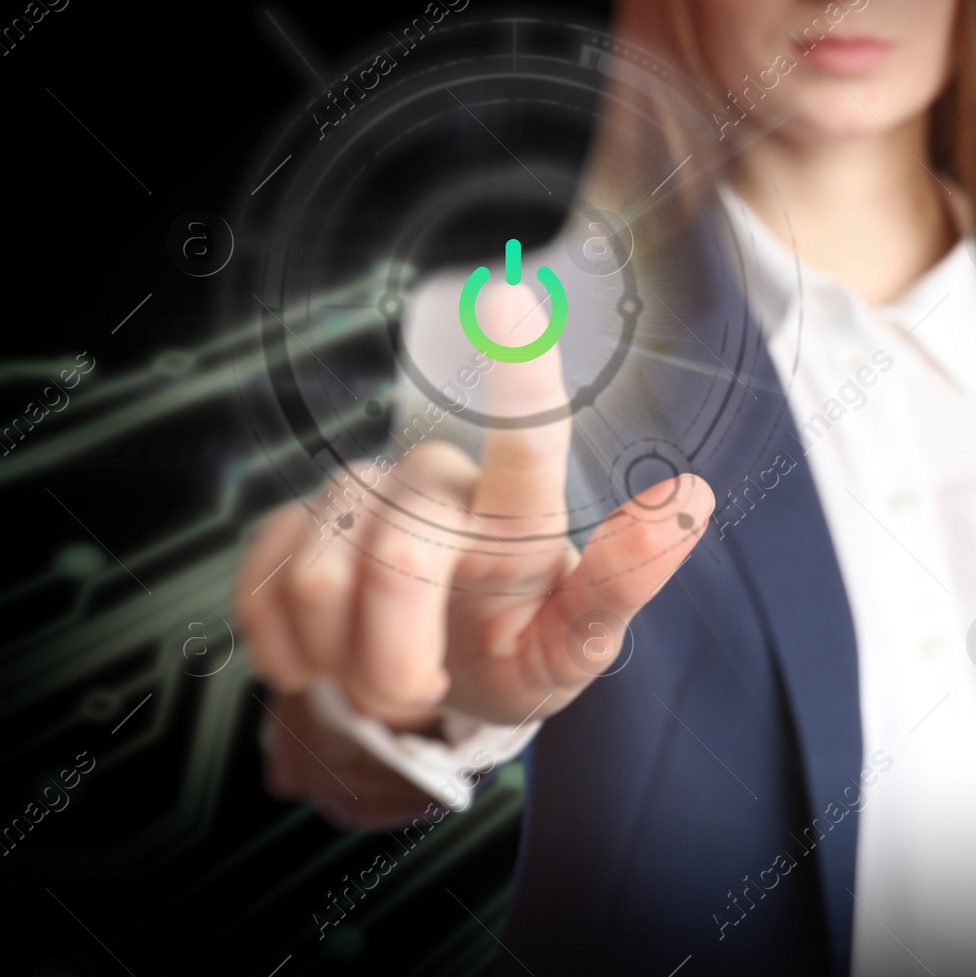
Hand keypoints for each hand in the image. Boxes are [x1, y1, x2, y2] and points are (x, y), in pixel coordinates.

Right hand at [233, 274, 712, 734]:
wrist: (426, 693)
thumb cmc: (513, 655)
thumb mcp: (573, 647)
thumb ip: (623, 581)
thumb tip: (694, 498)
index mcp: (516, 511)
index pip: (526, 443)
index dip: (519, 377)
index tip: (511, 301)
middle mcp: (434, 484)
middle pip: (394, 563)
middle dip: (399, 665)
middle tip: (422, 689)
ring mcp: (350, 500)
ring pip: (317, 585)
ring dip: (347, 665)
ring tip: (383, 671)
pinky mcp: (281, 531)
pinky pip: (262, 599)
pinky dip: (296, 658)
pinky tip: (332, 655)